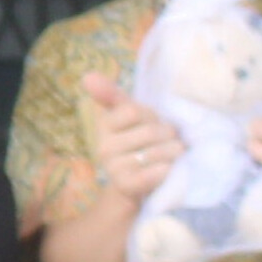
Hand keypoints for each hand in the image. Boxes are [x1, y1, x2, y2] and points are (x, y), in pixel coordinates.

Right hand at [79, 70, 179, 205]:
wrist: (135, 184)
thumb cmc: (137, 141)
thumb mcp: (128, 116)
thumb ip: (111, 94)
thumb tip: (88, 76)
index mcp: (104, 125)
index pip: (134, 111)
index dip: (151, 117)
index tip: (150, 124)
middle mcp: (103, 147)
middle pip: (150, 132)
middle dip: (167, 135)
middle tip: (166, 142)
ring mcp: (113, 169)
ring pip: (157, 152)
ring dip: (173, 153)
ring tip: (171, 156)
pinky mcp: (126, 186)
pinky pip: (154, 173)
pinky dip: (167, 170)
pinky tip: (167, 170)